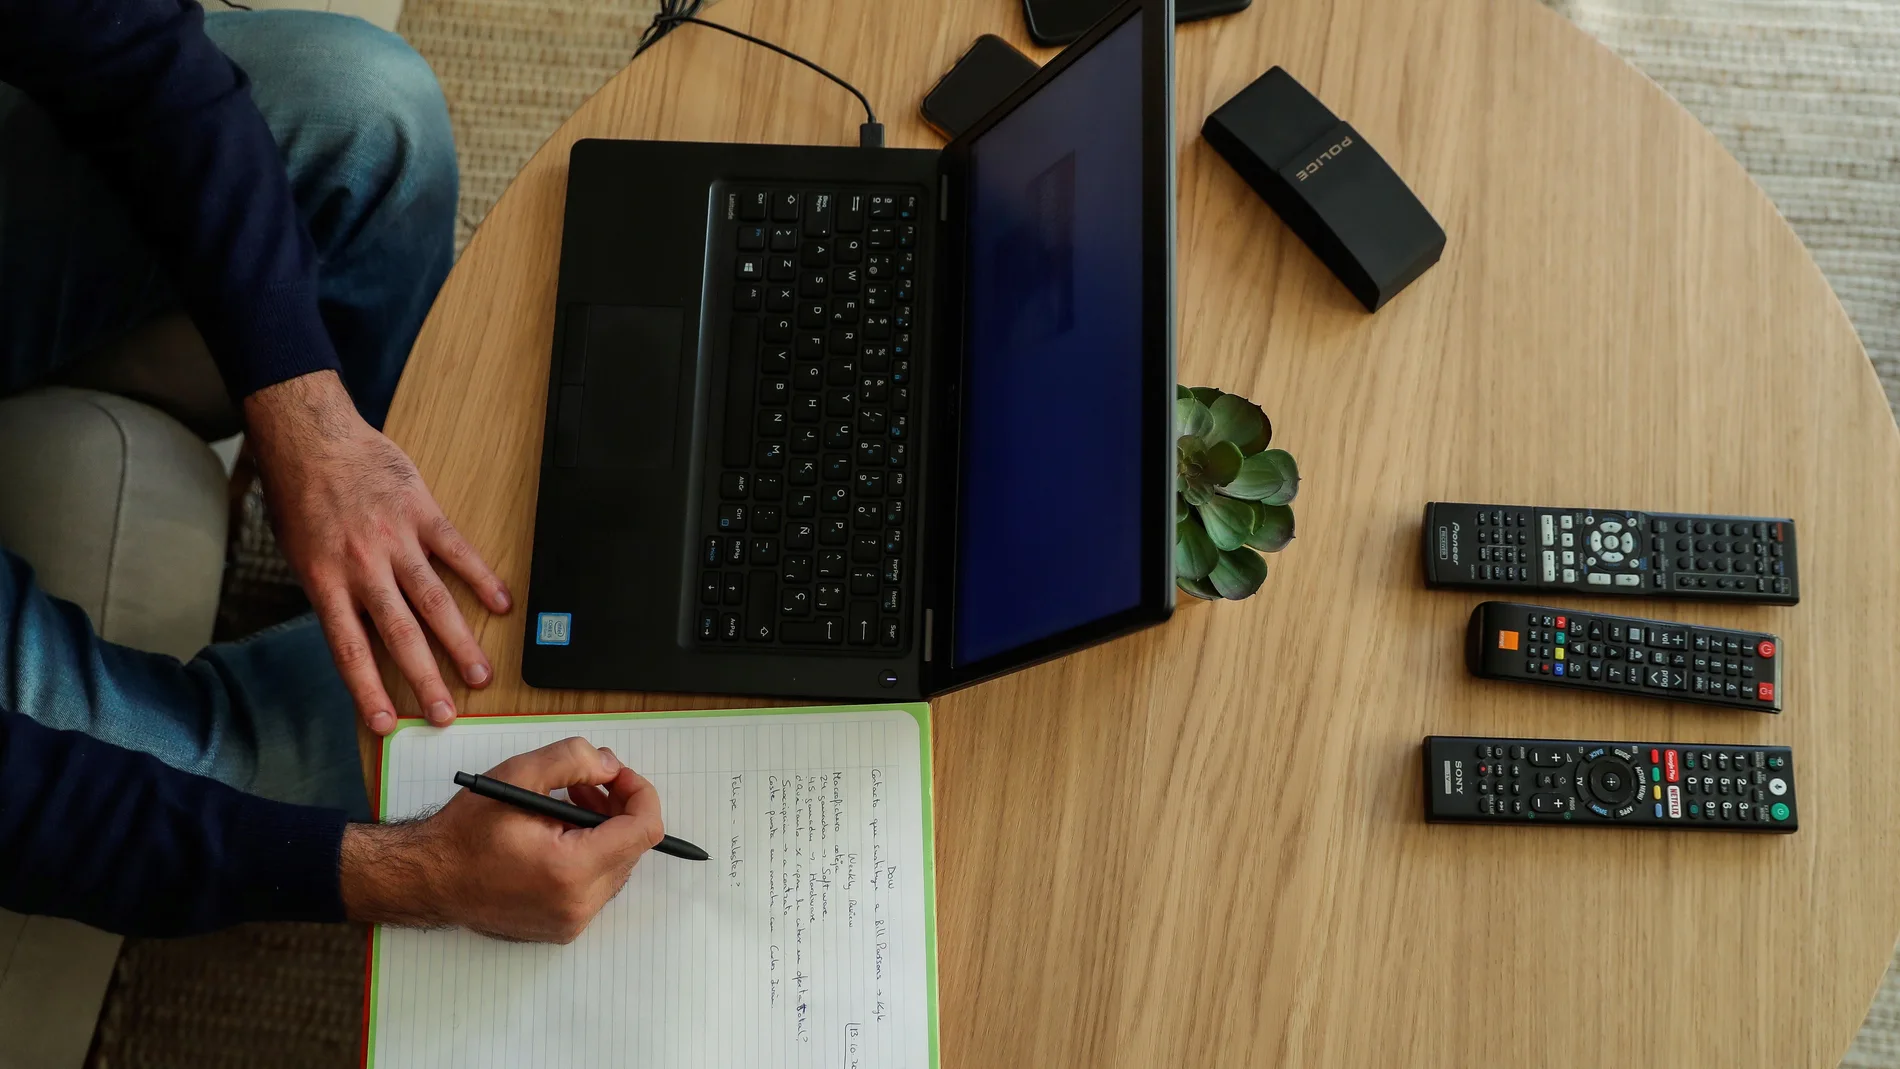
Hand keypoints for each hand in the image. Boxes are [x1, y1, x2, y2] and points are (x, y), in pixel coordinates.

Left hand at [245, 371, 510, 732]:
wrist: (311, 438)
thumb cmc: (301, 497)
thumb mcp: (301, 555)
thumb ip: (331, 593)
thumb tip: (360, 637)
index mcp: (325, 581)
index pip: (350, 649)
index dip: (368, 690)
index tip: (388, 724)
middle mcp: (361, 566)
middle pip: (400, 634)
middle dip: (425, 679)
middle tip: (446, 713)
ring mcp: (395, 539)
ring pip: (433, 600)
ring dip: (459, 641)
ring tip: (479, 674)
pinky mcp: (421, 511)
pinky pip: (456, 550)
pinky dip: (481, 577)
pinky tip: (501, 604)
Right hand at [339, 738, 664, 942]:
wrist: (427, 880)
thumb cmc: (464, 834)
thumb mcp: (517, 777)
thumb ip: (572, 761)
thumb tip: (610, 765)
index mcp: (571, 870)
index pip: (643, 830)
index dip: (638, 793)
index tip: (617, 775)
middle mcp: (578, 905)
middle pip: (633, 848)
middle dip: (618, 809)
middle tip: (587, 785)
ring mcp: (571, 922)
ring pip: (618, 866)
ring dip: (604, 831)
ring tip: (568, 806)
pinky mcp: (563, 927)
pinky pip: (598, 886)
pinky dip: (590, 856)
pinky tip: (558, 836)